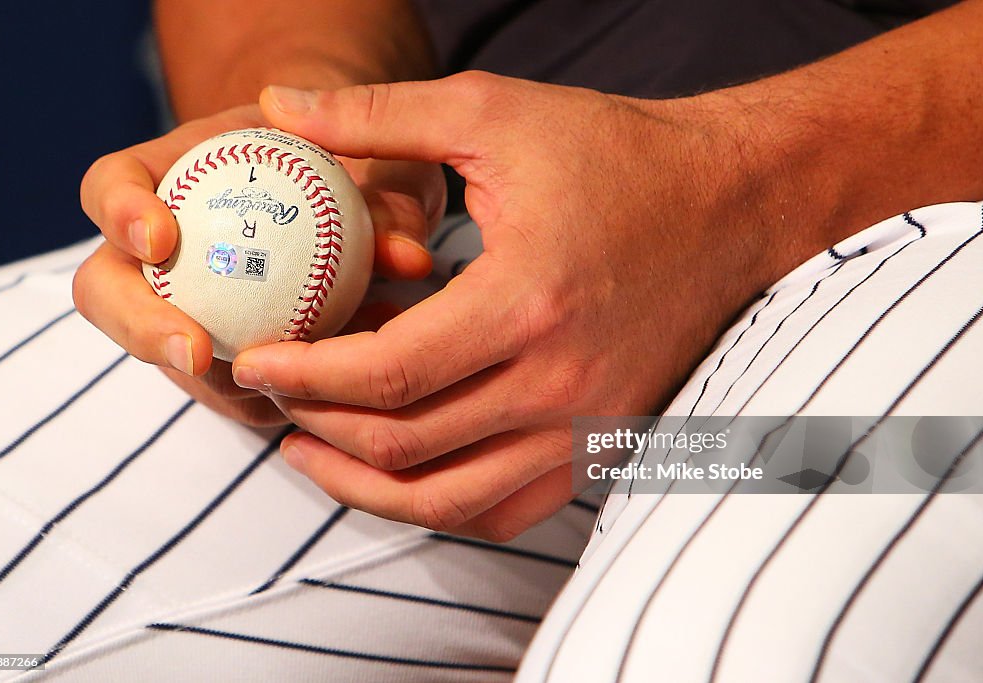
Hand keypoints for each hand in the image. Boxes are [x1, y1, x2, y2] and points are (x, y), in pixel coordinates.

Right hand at [75, 104, 445, 425]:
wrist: (364, 195)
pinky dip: (288, 395)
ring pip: (177, 362)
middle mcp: (167, 252)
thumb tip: (407, 257)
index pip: (109, 187)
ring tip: (312, 378)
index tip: (161, 238)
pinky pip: (243, 393)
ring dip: (230, 381)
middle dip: (140, 328)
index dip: (119, 214)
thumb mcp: (385, 163)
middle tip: (195, 354)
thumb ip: (391, 201)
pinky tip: (353, 384)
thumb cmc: (363, 163)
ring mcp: (191, 311)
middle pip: (108, 293)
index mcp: (176, 176)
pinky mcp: (230, 362)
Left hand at [232, 73, 803, 539]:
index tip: (253, 362)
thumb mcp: (496, 114)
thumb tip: (280, 107)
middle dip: (316, 427)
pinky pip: (507, 511)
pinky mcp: (600, 441)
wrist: (729, 204)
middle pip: (405, 446)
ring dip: (364, 486)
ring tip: (308, 452)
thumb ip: (380, 116)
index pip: (386, 375)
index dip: (302, 378)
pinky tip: (399, 470)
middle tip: (271, 396)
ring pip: (450, 501)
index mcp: (526, 302)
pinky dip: (440, 504)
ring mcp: (585, 425)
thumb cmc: (617, 155)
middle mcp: (560, 383)